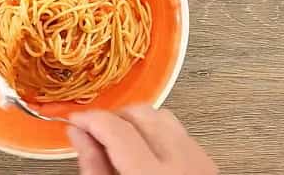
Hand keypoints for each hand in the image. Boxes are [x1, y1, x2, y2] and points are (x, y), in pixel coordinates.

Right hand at [68, 105, 217, 174]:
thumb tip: (77, 134)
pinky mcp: (209, 164)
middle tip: (95, 132)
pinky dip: (159, 134)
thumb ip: (94, 166)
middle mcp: (182, 163)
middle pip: (142, 113)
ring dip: (138, 122)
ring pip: (164, 116)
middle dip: (114, 117)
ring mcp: (200, 162)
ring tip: (120, 140)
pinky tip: (146, 151)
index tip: (74, 120)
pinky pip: (181, 133)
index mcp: (150, 174)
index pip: (116, 128)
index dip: (89, 119)